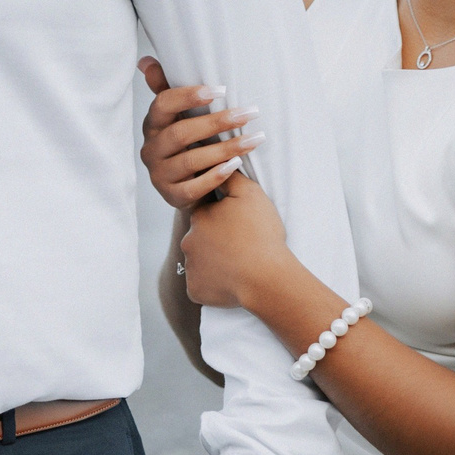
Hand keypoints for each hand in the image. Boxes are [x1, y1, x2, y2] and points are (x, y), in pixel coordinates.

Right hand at [138, 58, 260, 210]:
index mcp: (152, 125)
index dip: (189, 96)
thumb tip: (146, 61)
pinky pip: (195, 188)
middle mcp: (151, 150)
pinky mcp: (172, 196)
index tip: (221, 90)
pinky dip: (216, 176)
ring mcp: (159, 175)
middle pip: (181, 134)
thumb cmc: (185, 142)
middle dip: (217, 122)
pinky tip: (236, 165)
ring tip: (254, 139)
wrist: (185, 184)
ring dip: (226, 148)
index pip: (163, 105)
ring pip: (192, 161)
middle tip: (249, 113)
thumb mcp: (176, 116)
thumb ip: (164, 88)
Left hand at [178, 173, 297, 311]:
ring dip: (214, 262)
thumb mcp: (250, 194)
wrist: (266, 277)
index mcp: (199, 216)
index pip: (206, 212)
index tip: (239, 224)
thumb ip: (230, 176)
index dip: (223, 217)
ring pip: (200, 261)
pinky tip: (231, 282)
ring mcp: (190, 268)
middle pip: (201, 237)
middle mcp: (188, 241)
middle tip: (241, 245)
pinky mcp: (195, 290)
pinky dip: (212, 284)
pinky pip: (201, 285)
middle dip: (216, 240)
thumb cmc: (260, 234)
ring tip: (238, 264)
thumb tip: (219, 163)